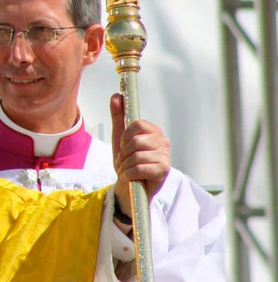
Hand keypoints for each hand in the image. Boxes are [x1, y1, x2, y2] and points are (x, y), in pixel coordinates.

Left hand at [110, 93, 170, 221]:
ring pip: (136, 156)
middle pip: (136, 140)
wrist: (130, 185)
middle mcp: (163, 141)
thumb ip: (119, 115)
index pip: (137, 123)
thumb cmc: (127, 160)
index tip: (123, 145)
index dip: (125, 136)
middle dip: (123, 153)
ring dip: (125, 165)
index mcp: (153, 131)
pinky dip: (129, 174)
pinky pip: (139, 168)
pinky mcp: (163, 171)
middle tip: (124, 161)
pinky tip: (132, 177)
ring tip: (127, 169)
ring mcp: (165, 156)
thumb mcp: (119, 137)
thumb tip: (116, 95)